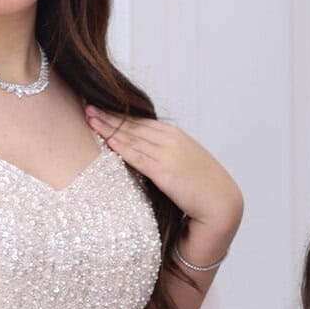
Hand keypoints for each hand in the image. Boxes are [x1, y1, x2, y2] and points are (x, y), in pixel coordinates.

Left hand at [84, 105, 241, 237]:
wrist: (221, 202)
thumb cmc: (205, 186)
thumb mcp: (186, 160)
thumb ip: (168, 153)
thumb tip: (150, 153)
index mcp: (176, 135)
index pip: (141, 121)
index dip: (120, 114)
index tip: (102, 108)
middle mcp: (171, 140)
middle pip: (133, 125)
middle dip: (109, 116)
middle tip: (88, 106)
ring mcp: (167, 155)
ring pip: (132, 137)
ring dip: (109, 127)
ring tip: (90, 119)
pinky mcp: (165, 172)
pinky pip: (137, 157)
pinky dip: (121, 147)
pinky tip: (106, 140)